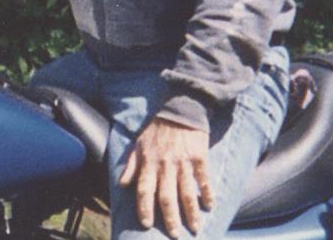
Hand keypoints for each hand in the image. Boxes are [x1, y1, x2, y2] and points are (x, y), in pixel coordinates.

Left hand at [119, 116, 213, 237]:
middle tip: (174, 235)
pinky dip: (207, 193)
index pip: (143, 190)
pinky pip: (203, 179)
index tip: (146, 224)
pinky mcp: (199, 156)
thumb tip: (123, 184)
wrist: (180, 106)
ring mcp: (183, 162)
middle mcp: (165, 165)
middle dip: (170, 219)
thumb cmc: (158, 126)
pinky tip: (209, 205)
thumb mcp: (139, 142)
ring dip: (190, 213)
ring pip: (187, 193)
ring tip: (194, 228)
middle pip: (166, 197)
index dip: (144, 208)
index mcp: (149, 162)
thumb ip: (131, 164)